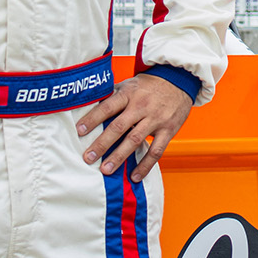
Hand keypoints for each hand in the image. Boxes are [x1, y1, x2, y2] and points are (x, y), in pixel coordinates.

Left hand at [76, 74, 193, 182]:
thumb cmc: (148, 85)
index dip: (93, 118)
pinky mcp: (168, 130)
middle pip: (118, 127)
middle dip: (102, 144)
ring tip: (106, 170)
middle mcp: (141, 106)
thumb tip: (87, 106)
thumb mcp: (129, 84)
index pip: (107, 107)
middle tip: (88, 158)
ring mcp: (155, 119)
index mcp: (129, 93)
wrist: (179, 80)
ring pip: (135, 140)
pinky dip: (145, 165)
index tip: (79, 131)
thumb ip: (112, 96)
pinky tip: (134, 177)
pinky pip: (156, 151)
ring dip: (119, 157)